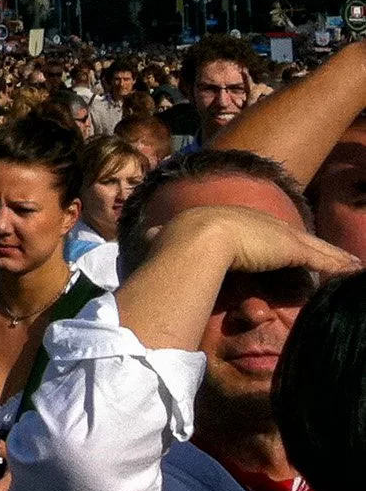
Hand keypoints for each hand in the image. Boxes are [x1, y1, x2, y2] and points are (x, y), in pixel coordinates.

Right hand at [150, 205, 359, 278]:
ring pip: (308, 245)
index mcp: (229, 221)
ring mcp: (273, 234)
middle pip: (288, 235)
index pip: (260, 231)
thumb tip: (145, 250)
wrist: (192, 238)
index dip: (274, 239)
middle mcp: (254, 222)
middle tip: (328, 252)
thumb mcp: (171, 242)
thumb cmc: (176, 243)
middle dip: (307, 242)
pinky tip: (353, 269)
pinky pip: (320, 258)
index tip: (283, 245)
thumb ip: (165, 247)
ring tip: (349, 263)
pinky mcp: (288, 248)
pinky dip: (337, 263)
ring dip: (330, 255)